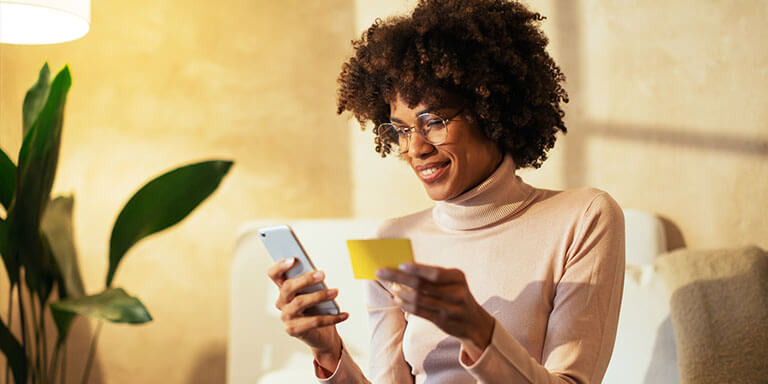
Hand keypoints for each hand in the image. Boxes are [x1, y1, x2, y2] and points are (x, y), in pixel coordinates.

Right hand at [267, 258, 348, 371]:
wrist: (320, 335)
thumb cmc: (317, 309)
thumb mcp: (314, 293)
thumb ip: (312, 283)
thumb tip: (318, 273)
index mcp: (283, 289)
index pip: (274, 275)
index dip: (280, 266)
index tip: (293, 259)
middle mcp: (281, 302)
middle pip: (288, 287)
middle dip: (305, 279)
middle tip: (322, 274)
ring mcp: (286, 317)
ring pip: (300, 302)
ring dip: (320, 296)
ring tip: (335, 292)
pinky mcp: (294, 330)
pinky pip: (314, 322)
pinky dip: (332, 318)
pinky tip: (344, 314)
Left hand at [375, 263, 494, 360]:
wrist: (474, 322)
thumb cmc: (455, 295)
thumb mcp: (452, 281)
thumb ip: (431, 276)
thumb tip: (403, 268)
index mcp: (457, 277)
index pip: (435, 273)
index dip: (417, 269)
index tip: (400, 265)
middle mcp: (456, 292)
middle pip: (422, 285)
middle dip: (399, 278)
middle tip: (382, 272)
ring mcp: (450, 308)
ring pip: (419, 299)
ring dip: (402, 293)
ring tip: (393, 288)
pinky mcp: (443, 321)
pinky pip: (420, 312)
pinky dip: (406, 305)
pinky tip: (399, 299)